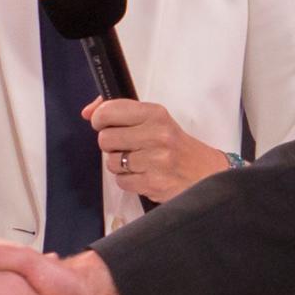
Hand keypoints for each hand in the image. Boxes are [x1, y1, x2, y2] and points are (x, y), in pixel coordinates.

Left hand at [86, 98, 229, 202]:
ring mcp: (155, 160)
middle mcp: (156, 135)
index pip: (109, 111)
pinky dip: (128, 180)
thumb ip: (120, 111)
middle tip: (126, 146)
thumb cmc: (177, 146)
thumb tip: (87, 112)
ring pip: (110, 162)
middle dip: (110, 145)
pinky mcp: (152, 183)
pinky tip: (143, 174)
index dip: (100, 119)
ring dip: (119, 164)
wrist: (207, 174)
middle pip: (105, 139)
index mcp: (155, 114)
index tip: (104, 124)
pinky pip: (120, 181)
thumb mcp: (155, 120)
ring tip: (138, 162)